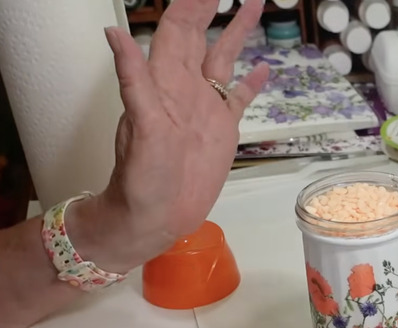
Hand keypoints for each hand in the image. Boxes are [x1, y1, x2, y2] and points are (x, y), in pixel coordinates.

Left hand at [70, 0, 269, 272]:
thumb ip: (133, 80)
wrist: (155, 217)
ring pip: (223, 60)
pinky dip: (251, 82)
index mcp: (165, 83)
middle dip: (213, 7)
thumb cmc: (142, 178)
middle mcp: (186, 88)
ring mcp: (206, 108)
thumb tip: (115, 33)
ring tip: (253, 6)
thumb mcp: (139, 127)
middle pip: (201, 36)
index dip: (193, 5)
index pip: (179, 30)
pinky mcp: (222, 130)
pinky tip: (263, 67)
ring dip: (236, 33)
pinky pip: (238, 98)